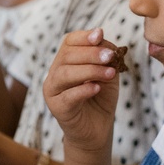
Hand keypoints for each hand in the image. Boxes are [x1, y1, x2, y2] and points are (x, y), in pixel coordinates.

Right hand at [44, 28, 120, 153]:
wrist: (97, 129)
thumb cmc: (100, 99)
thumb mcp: (107, 74)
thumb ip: (106, 57)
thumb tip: (104, 39)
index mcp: (66, 61)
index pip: (69, 41)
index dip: (84, 37)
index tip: (101, 35)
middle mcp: (55, 74)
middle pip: (67, 55)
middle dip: (91, 54)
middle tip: (110, 56)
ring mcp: (53, 91)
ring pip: (65, 73)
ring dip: (90, 70)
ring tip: (109, 73)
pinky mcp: (57, 108)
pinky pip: (67, 96)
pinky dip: (83, 90)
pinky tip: (97, 88)